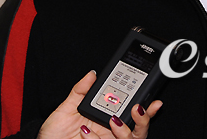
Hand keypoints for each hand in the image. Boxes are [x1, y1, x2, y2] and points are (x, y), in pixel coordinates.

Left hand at [37, 71, 162, 138]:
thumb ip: (80, 91)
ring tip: (112, 121)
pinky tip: (85, 134)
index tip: (153, 100)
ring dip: (125, 131)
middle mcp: (110, 133)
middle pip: (139, 130)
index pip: (132, 113)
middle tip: (136, 108)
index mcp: (107, 118)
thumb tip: (92, 74)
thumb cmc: (53, 135)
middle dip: (144, 119)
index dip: (147, 108)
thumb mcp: (65, 109)